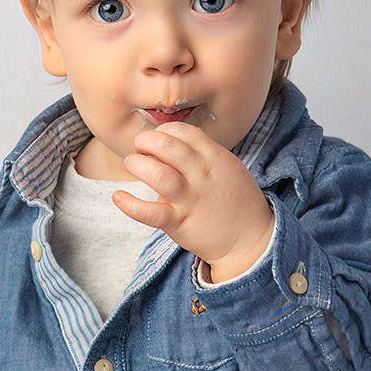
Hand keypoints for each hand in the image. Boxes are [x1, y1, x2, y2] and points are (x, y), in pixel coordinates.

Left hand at [114, 122, 274, 280]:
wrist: (251, 239)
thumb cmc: (237, 202)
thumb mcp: (229, 168)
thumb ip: (205, 154)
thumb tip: (173, 144)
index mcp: (215, 158)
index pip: (183, 131)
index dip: (164, 131)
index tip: (158, 140)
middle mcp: (201, 175)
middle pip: (167, 146)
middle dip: (146, 141)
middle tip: (140, 148)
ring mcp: (189, 199)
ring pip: (157, 174)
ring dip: (138, 164)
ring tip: (133, 164)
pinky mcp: (179, 223)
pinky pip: (150, 213)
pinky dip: (130, 204)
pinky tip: (119, 197)